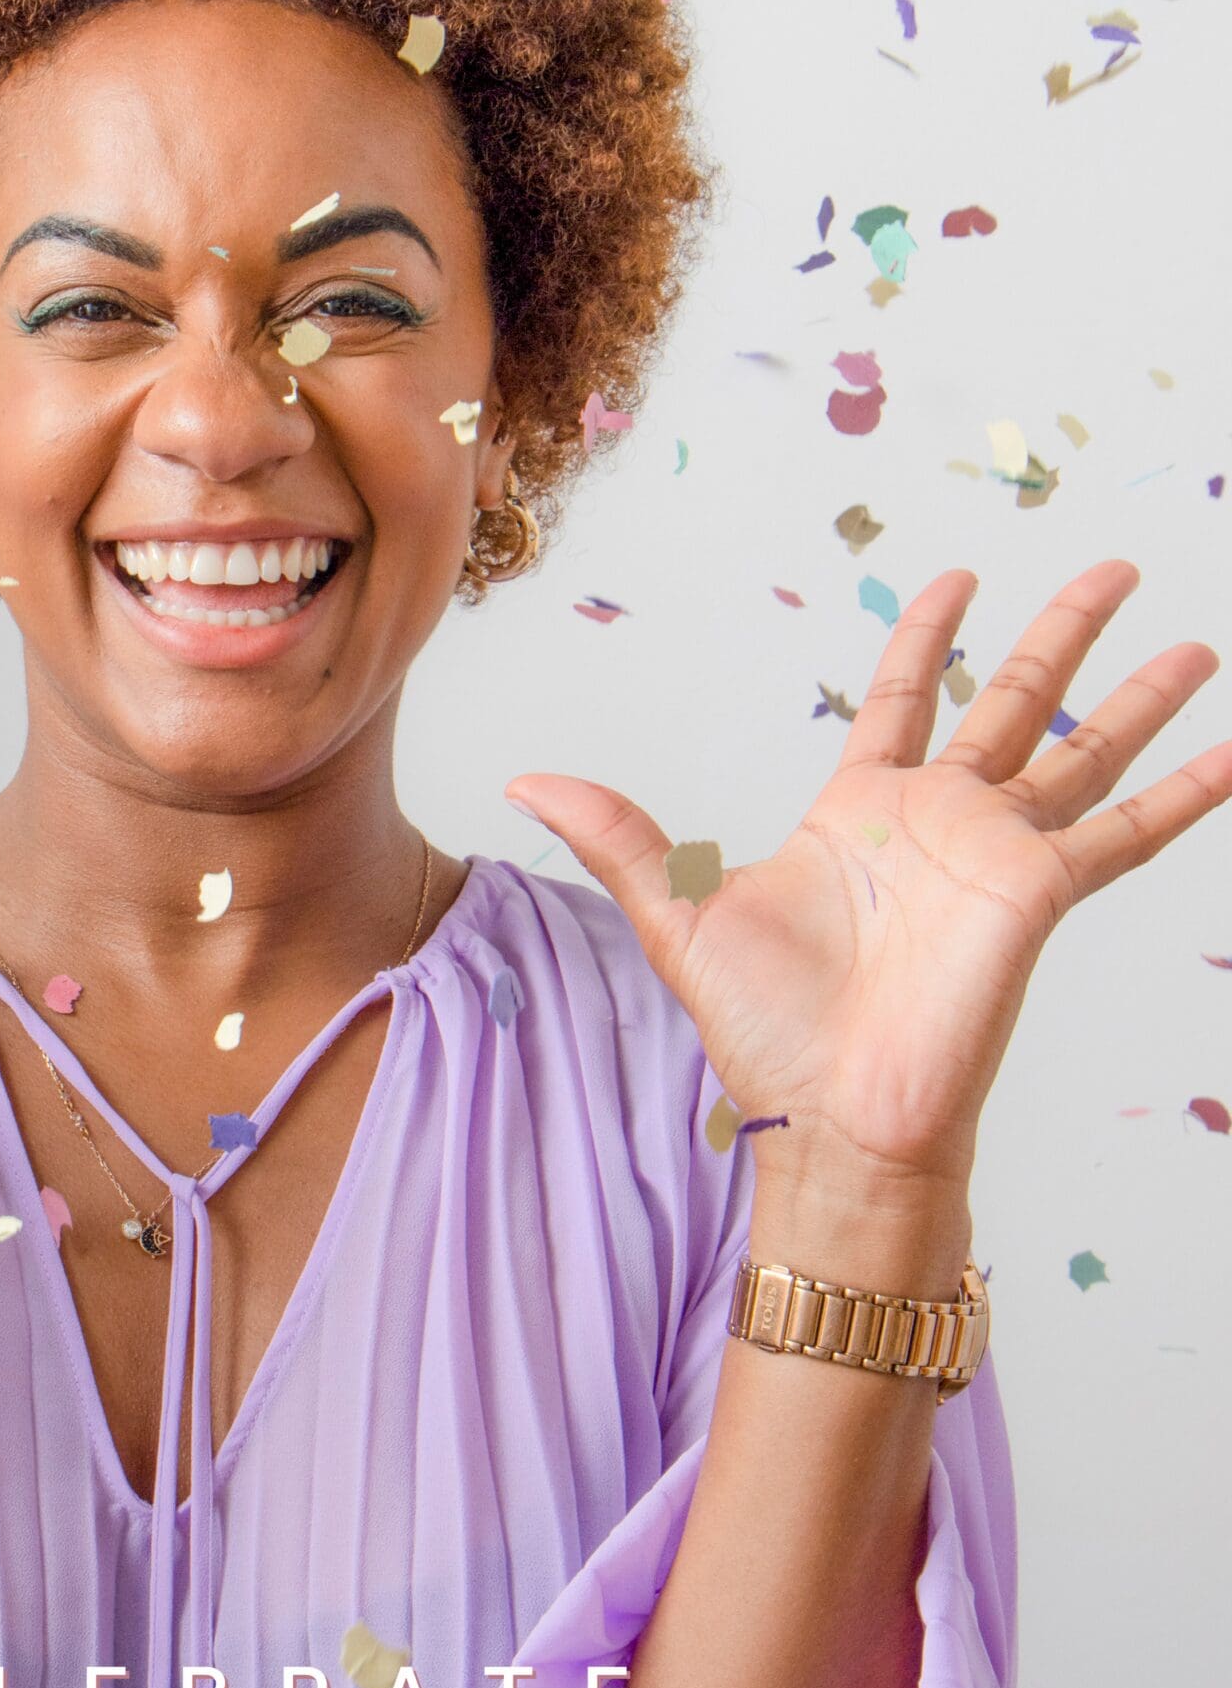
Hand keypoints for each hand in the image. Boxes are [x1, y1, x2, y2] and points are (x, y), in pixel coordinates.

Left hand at [506, 560, 1230, 1193]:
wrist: (831, 1119)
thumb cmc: (762, 1034)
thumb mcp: (676, 913)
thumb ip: (618, 837)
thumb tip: (523, 780)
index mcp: (860, 815)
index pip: (908, 700)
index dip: (930, 637)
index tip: (958, 577)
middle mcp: (940, 824)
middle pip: (1015, 703)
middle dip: (1060, 637)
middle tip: (1110, 567)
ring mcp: (998, 856)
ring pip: (1086, 752)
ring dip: (1141, 699)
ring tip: (1198, 644)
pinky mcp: (1040, 894)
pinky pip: (1127, 833)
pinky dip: (1189, 794)